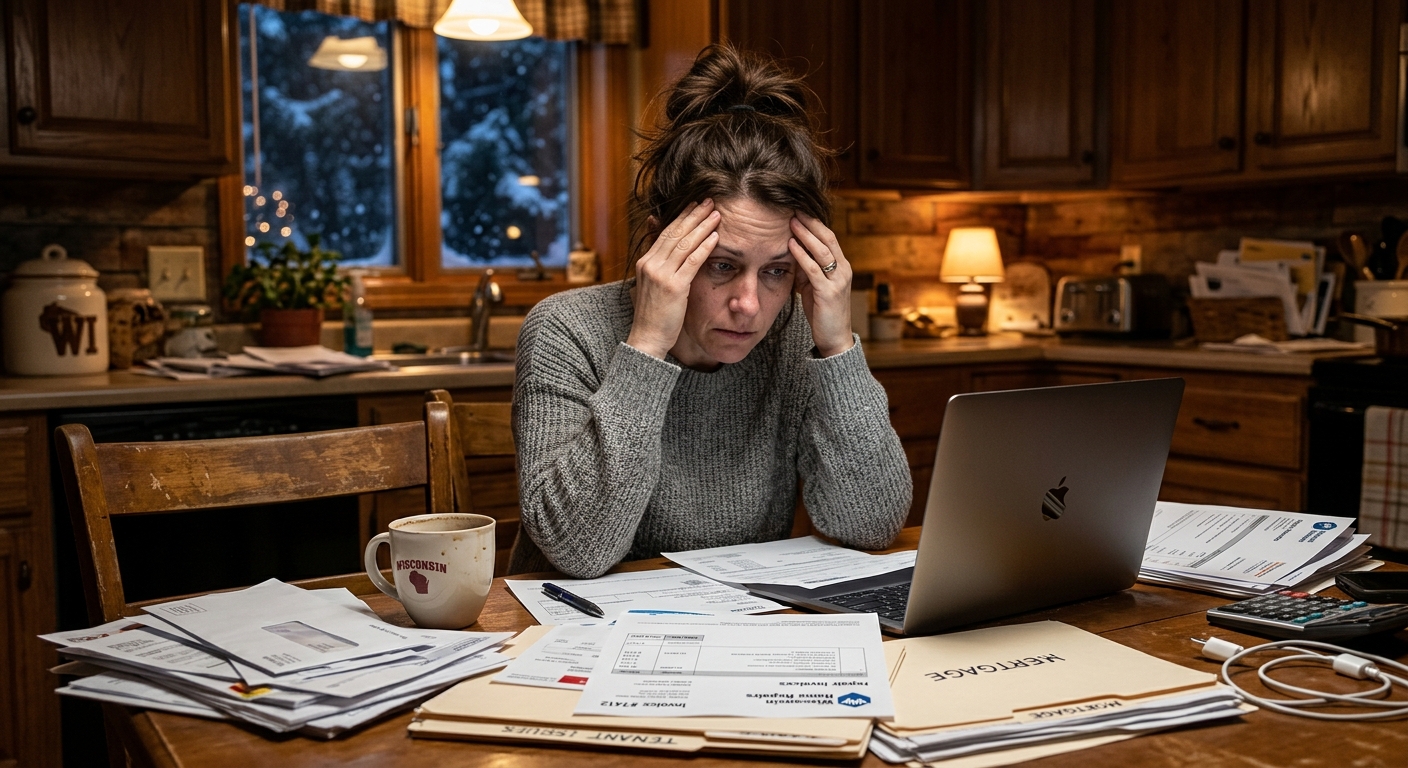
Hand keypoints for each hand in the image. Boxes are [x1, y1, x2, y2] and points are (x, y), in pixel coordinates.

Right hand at [626, 200, 720, 358]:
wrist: (648, 338)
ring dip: (702, 226)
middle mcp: (650, 264)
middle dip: (693, 215)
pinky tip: (716, 237)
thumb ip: (660, 265)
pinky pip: (692, 262)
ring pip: (684, 243)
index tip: (695, 205)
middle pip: (675, 233)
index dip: (681, 217)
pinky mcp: (673, 287)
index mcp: (645, 262)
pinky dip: (705, 247)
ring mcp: (660, 275)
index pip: (665, 232)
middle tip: (709, 201)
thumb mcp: (653, 285)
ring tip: (716, 214)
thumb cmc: (655, 315)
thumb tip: (668, 252)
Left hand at [789, 212, 853, 357]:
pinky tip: (790, 246)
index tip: (798, 210)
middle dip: (810, 222)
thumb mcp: (812, 286)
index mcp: (841, 266)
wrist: (834, 339)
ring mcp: (838, 281)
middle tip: (794, 208)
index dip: (814, 222)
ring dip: (805, 234)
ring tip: (791, 221)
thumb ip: (805, 269)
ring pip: (823, 251)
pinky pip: (814, 270)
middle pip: (828, 238)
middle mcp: (843, 270)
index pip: (829, 237)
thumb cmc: (822, 312)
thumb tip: (789, 251)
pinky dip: (802, 255)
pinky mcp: (829, 293)